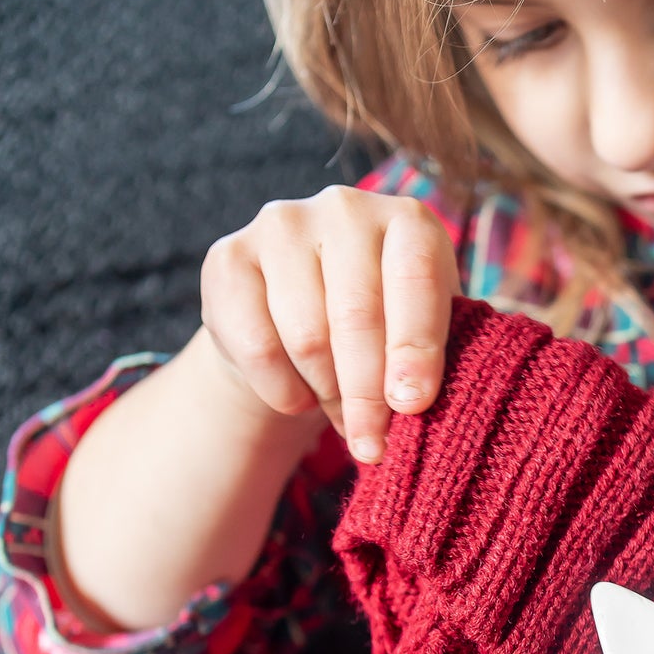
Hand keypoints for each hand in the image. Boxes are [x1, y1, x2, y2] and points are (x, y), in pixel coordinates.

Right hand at [201, 186, 460, 463]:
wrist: (298, 320)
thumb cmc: (381, 329)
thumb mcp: (420, 335)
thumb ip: (426, 360)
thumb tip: (411, 402)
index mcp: (408, 220)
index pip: (416, 280)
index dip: (416, 349)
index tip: (413, 405)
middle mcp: (346, 208)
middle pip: (357, 315)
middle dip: (367, 395)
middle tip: (371, 445)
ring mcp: (281, 225)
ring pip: (307, 336)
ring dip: (327, 394)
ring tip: (343, 416)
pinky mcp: (228, 256)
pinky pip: (257, 345)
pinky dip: (282, 389)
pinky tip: (299, 397)